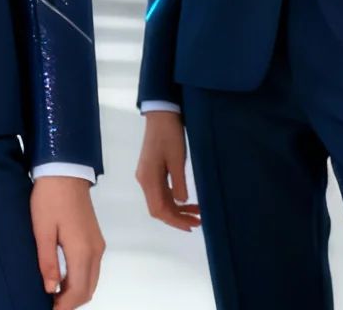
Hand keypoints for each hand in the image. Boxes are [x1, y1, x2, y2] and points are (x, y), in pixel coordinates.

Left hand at [31, 175, 103, 307]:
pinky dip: (80, 280)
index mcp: (82, 250)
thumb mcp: (42, 231)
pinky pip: (92, 268)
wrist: (65, 171)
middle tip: (50, 305)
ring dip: (75, 292)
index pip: (77, 291)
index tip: (49, 309)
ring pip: (91, 280)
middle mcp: (95, 251)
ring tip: (54, 295)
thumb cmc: (50, 198)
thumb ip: (48, 262)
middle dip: (71, 302)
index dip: (64, 306)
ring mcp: (98, 245)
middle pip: (88, 289)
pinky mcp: (95, 238)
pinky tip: (63, 279)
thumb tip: (50, 289)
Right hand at [135, 109, 199, 230]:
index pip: (158, 209)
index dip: (174, 221)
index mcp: (148, 179)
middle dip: (177, 218)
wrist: (161, 115)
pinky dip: (174, 200)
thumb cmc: (170, 136)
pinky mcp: (152, 172)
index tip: (191, 226)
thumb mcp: (177, 159)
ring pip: (161, 202)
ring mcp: (147, 177)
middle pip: (158, 208)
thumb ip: (178, 182)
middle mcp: (145, 181)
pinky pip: (162, 192)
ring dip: (177, 210)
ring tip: (197, 214)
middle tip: (197, 222)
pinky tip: (187, 202)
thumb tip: (181, 202)